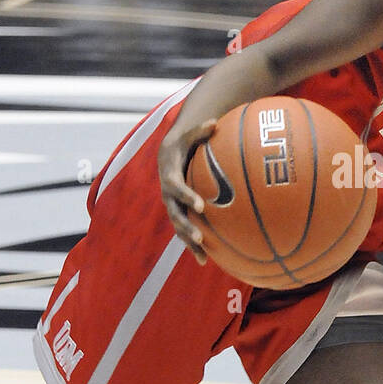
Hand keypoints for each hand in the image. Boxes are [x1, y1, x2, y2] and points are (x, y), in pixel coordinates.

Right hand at [157, 118, 218, 263]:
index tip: (200, 205)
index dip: (187, 197)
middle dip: (187, 227)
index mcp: (170, 178)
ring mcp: (173, 207)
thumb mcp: (187, 135)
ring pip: (179, 228)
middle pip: (175, 215)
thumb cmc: (182, 144)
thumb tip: (215, 122)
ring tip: (203, 258)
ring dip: (189, 243)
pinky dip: (194, 247)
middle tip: (200, 238)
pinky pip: (185, 232)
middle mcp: (168, 196)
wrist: (167, 156)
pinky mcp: (179, 214)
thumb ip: (200, 131)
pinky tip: (206, 261)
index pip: (177, 188)